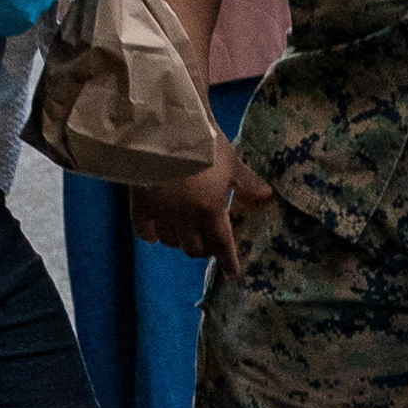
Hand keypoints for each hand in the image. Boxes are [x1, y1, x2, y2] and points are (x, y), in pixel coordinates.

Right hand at [136, 151, 275, 263]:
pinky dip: (152, 235)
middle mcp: (185, 221)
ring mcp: (161, 215)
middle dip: (203, 248)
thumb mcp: (231, 163)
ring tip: (184, 233)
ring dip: (180, 242)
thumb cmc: (204, 145)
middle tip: (208, 242)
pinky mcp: (140, 205)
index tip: (232, 275)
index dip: (228, 262)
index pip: (222, 245)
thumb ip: (247, 183)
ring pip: (171, 243)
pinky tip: (155, 234)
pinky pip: (144, 231)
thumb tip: (267, 196)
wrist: (164, 132)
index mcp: (211, 212)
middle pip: (194, 248)